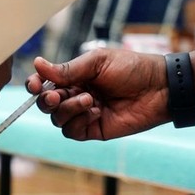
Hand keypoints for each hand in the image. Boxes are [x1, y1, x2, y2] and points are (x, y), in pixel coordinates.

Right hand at [26, 49, 169, 140]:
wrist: (160, 88)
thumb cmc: (132, 68)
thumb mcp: (97, 62)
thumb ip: (67, 69)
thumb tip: (37, 64)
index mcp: (74, 77)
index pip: (45, 84)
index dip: (35, 85)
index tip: (34, 85)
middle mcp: (75, 96)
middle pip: (46, 104)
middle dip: (47, 100)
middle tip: (58, 96)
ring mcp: (84, 114)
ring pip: (57, 119)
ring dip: (68, 109)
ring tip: (89, 100)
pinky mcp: (94, 130)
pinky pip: (72, 132)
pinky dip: (79, 122)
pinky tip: (96, 112)